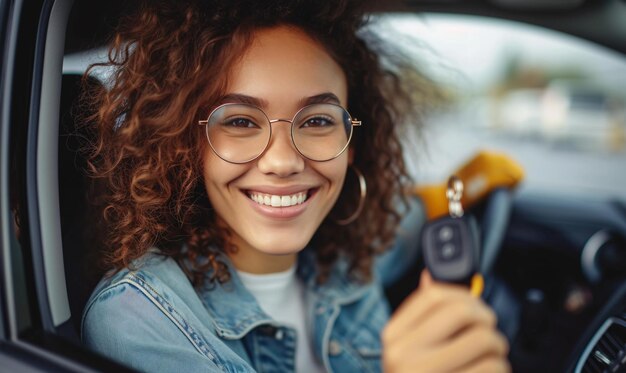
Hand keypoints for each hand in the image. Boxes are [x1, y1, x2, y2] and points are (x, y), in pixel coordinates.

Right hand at [382, 271, 509, 372]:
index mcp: (393, 337)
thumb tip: (430, 277)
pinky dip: (500, 371)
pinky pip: (494, 368)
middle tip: (488, 336)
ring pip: (486, 340)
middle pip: (465, 313)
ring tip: (490, 362)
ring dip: (498, 352)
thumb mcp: (409, 351)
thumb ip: (421, 317)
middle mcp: (404, 355)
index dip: (465, 295)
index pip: (434, 295)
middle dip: (488, 322)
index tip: (475, 307)